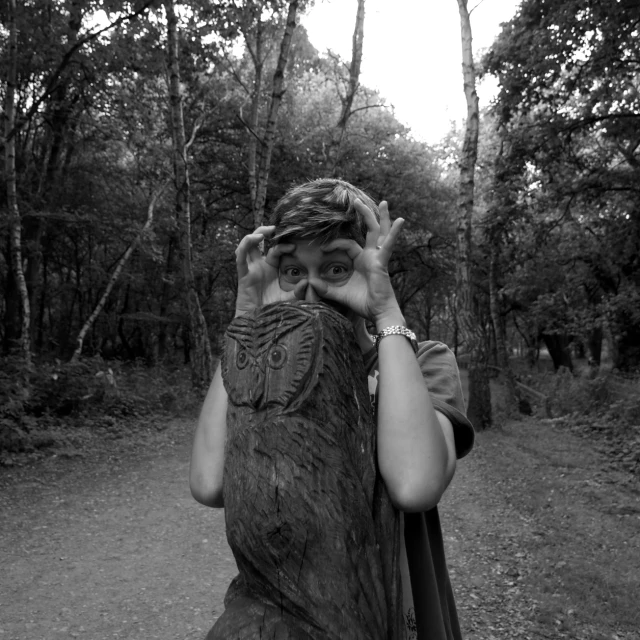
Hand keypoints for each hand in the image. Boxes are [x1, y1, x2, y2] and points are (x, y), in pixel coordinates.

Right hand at [234, 226, 295, 315]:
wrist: (258, 322)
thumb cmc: (272, 310)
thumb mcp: (289, 299)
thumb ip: (299, 292)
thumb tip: (308, 282)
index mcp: (270, 268)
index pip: (275, 250)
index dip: (283, 246)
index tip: (294, 246)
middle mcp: (259, 266)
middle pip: (259, 242)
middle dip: (265, 231)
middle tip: (276, 227)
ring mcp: (250, 269)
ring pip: (247, 245)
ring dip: (254, 235)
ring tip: (264, 231)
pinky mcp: (243, 274)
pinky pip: (240, 257)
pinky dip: (244, 246)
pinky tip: (253, 239)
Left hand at [317, 199, 404, 325]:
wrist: (377, 313)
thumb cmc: (362, 304)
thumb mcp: (339, 294)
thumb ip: (326, 288)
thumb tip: (310, 282)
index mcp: (361, 261)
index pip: (347, 244)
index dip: (334, 243)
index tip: (322, 249)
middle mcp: (371, 256)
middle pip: (369, 231)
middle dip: (364, 214)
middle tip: (357, 200)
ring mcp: (378, 258)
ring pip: (379, 232)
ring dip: (379, 217)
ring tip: (383, 202)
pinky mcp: (382, 263)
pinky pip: (389, 245)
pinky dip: (395, 233)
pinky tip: (400, 220)